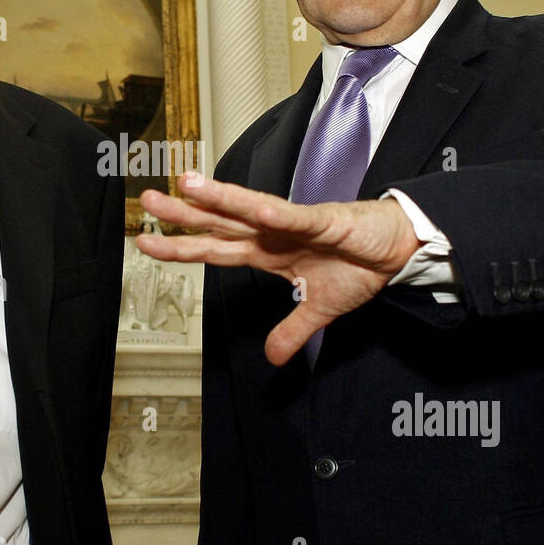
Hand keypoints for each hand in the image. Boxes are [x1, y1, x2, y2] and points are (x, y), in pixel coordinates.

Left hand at [136, 174, 422, 365]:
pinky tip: (258, 209)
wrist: (397, 251)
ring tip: (189, 185)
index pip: (214, 249)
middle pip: (220, 223)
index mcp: (267, 253)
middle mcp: (272, 233)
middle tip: (147, 200)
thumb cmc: (358, 266)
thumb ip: (292, 331)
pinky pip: (300, 219)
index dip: (181, 247)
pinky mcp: (327, 222)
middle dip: (184, 213)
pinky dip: (280, 215)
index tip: (146, 242)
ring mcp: (296, 225)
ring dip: (221, 198)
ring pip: (251, 209)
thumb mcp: (320, 309)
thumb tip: (273, 358)